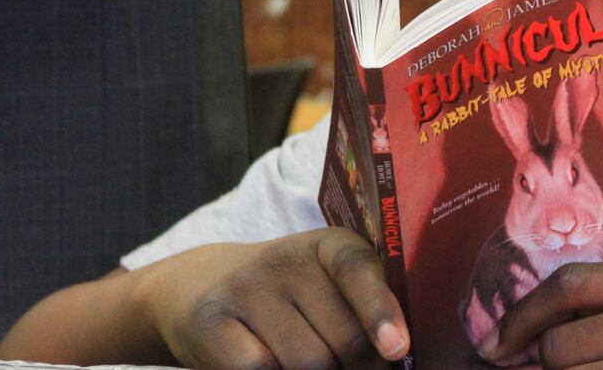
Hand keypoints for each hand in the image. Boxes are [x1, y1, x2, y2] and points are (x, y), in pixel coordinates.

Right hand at [133, 227, 408, 369]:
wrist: (206, 288)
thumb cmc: (293, 297)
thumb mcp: (331, 287)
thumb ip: (363, 313)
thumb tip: (392, 355)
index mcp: (331, 245)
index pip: (358, 270)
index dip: (380, 310)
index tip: (397, 348)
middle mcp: (287, 258)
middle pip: (343, 338)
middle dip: (358, 366)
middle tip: (353, 366)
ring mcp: (246, 288)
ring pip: (307, 363)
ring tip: (315, 364)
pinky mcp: (212, 321)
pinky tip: (277, 365)